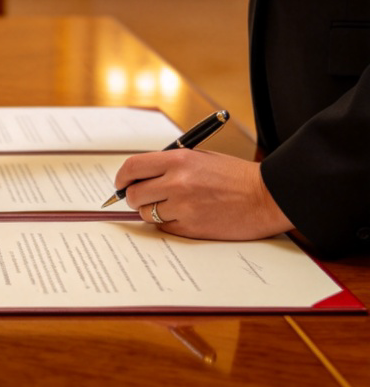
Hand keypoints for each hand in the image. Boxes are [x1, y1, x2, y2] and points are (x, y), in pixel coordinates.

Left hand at [115, 149, 293, 240]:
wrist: (266, 197)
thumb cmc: (234, 176)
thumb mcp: (200, 158)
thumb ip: (169, 165)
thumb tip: (139, 177)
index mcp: (178, 160)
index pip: (132, 167)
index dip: (121, 178)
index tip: (120, 184)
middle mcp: (176, 182)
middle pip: (133, 194)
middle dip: (134, 197)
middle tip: (144, 198)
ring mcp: (183, 207)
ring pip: (146, 213)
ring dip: (152, 211)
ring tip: (171, 206)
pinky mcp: (191, 228)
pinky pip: (163, 227)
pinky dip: (168, 223)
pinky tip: (184, 216)